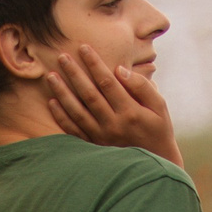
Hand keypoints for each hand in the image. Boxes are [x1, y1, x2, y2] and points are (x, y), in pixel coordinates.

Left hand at [45, 48, 181, 166]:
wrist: (155, 164)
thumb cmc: (158, 130)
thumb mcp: (160, 107)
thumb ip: (141, 87)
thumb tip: (119, 70)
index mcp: (130, 112)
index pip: (107, 82)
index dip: (94, 64)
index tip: (83, 48)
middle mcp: (113, 124)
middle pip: (89, 94)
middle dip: (74, 74)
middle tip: (62, 56)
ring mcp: (101, 137)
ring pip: (77, 111)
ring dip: (63, 93)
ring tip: (51, 75)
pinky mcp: (94, 146)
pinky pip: (74, 130)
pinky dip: (62, 117)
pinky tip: (52, 102)